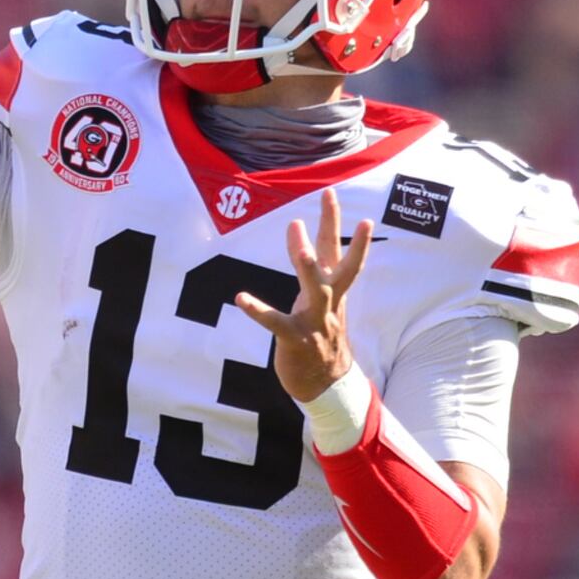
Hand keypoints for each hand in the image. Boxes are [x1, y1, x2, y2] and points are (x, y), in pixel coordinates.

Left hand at [231, 187, 370, 405]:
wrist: (328, 385)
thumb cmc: (320, 337)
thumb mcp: (320, 300)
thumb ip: (311, 269)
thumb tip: (301, 236)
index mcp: (333, 291)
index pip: (336, 249)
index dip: (333, 221)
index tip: (329, 192)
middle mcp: (329, 302)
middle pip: (335, 259)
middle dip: (332, 228)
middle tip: (328, 197)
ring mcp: (315, 321)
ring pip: (317, 290)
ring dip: (310, 268)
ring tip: (301, 247)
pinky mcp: (295, 340)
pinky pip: (276, 324)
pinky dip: (259, 311)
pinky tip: (241, 298)